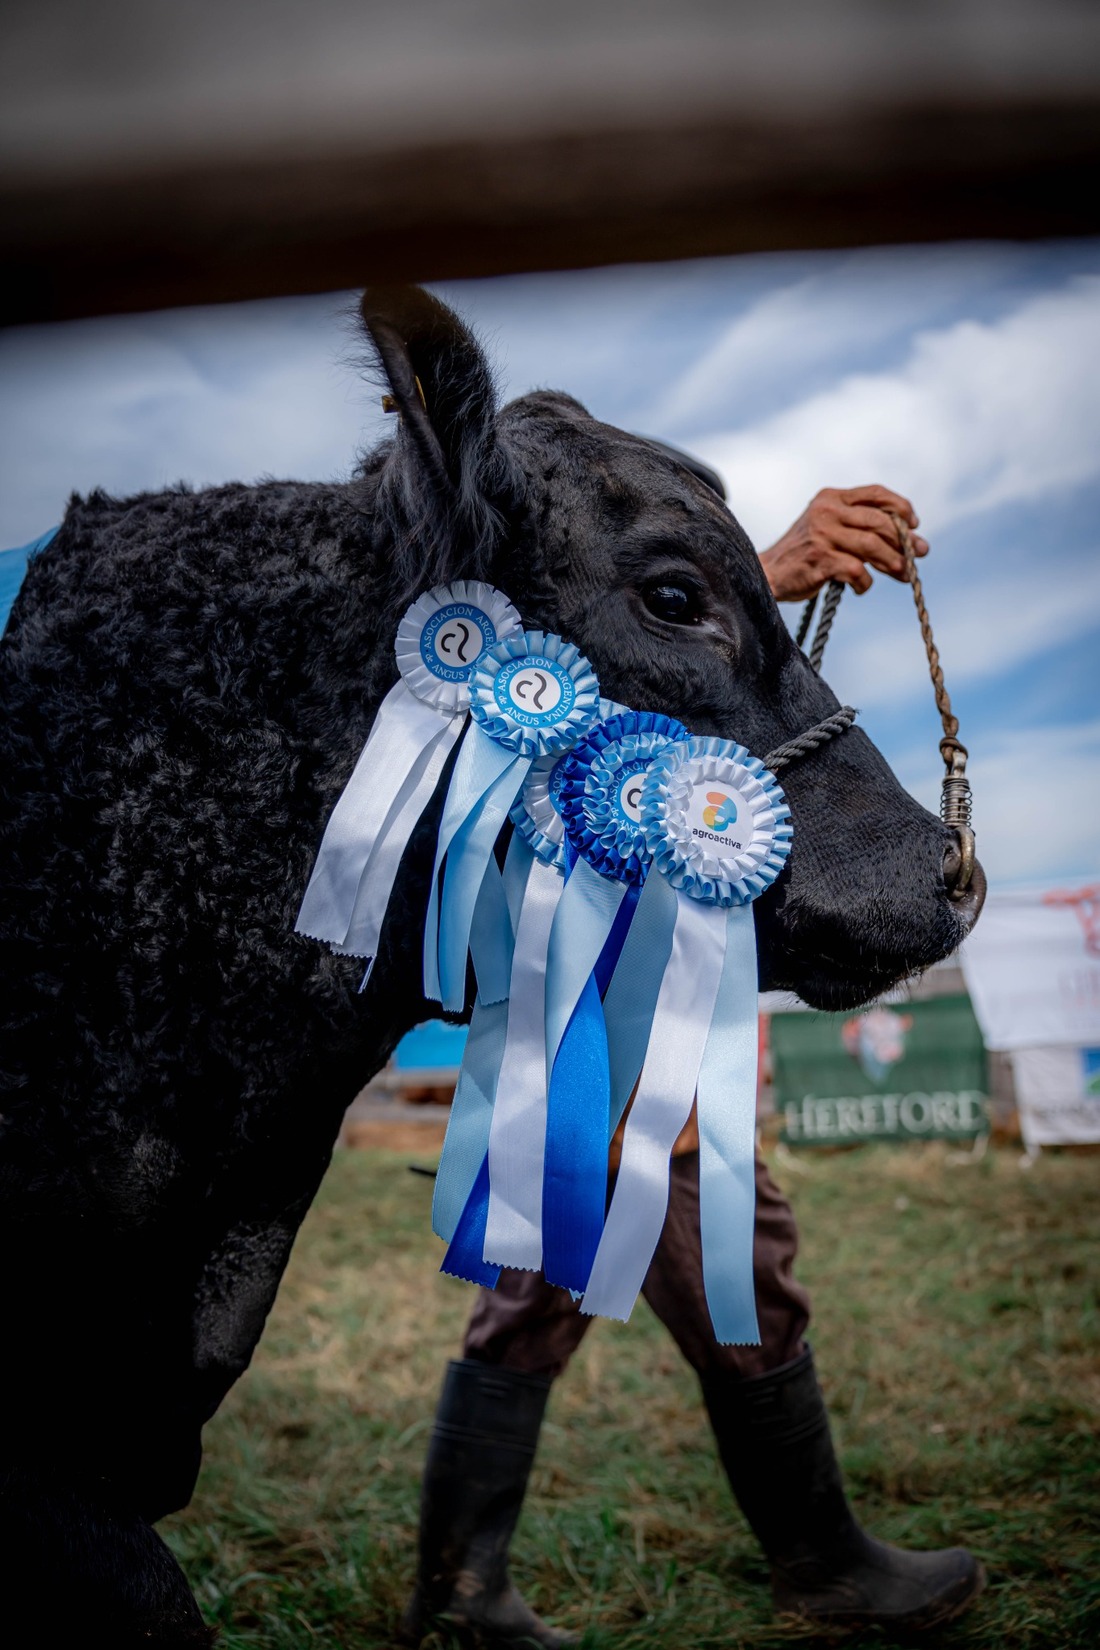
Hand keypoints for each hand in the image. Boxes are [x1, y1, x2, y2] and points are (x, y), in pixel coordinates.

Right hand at [759, 485, 928, 601]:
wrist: (767, 574)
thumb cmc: (803, 554)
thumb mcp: (826, 527)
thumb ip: (856, 525)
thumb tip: (907, 539)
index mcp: (831, 497)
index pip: (875, 493)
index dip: (900, 506)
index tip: (914, 524)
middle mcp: (827, 511)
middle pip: (880, 521)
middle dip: (905, 539)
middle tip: (920, 553)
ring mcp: (823, 534)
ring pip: (873, 545)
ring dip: (894, 562)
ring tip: (904, 574)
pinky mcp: (820, 558)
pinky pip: (857, 570)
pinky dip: (865, 582)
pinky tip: (862, 587)